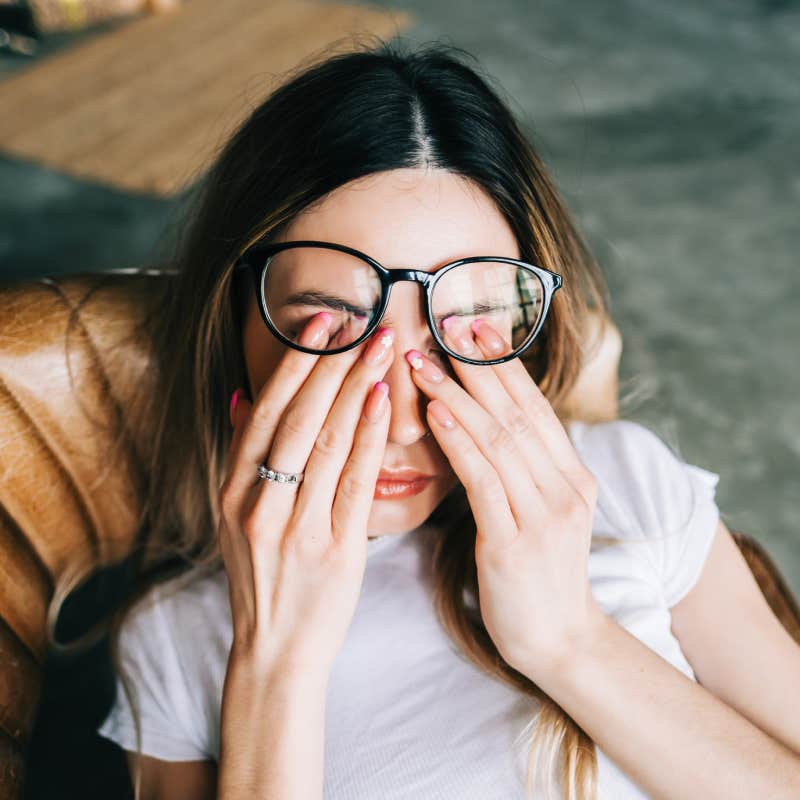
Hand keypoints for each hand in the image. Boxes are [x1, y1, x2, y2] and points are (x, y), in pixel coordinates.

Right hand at [219, 312, 394, 678]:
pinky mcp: (334, 549)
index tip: (321, 322)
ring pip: (325, 442)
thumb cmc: (264, 576)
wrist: (276, 649)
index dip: (294, 363)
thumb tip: (241, 396)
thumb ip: (240, 456)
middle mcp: (258, 503)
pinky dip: (367, 437)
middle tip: (361, 320)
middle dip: (330, 363)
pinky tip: (382, 401)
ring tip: (381, 346)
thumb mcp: (236, 517)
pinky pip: (353, 482)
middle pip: (297, 418)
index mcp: (233, 491)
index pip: (264, 412)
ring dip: (355, 387)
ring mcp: (294, 527)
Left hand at [405, 318, 607, 678]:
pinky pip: (483, 480)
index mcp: (573, 476)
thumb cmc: (537, 573)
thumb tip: (486, 423)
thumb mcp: (540, 512)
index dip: (504, 365)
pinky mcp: (515, 542)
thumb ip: (523, 469)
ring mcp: (545, 514)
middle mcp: (566, 487)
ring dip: (457, 395)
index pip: (534, 407)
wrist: (558, 640)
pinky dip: (458, 442)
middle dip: (479, 365)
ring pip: (498, 438)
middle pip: (517, 412)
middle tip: (445, 324)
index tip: (475, 327)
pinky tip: (434, 414)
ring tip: (423, 361)